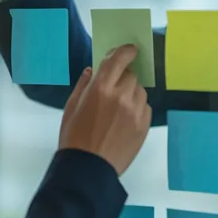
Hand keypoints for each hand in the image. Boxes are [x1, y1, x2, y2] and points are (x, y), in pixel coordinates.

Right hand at [58, 45, 150, 175]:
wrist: (89, 168)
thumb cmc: (74, 138)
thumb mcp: (71, 108)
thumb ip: (84, 85)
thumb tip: (93, 70)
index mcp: (100, 89)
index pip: (119, 59)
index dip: (126, 51)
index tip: (130, 49)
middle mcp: (121, 96)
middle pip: (131, 75)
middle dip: (123, 78)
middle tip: (114, 89)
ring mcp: (136, 111)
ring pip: (140, 91)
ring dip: (131, 93)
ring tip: (118, 108)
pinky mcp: (144, 125)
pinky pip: (145, 107)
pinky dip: (137, 108)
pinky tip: (124, 119)